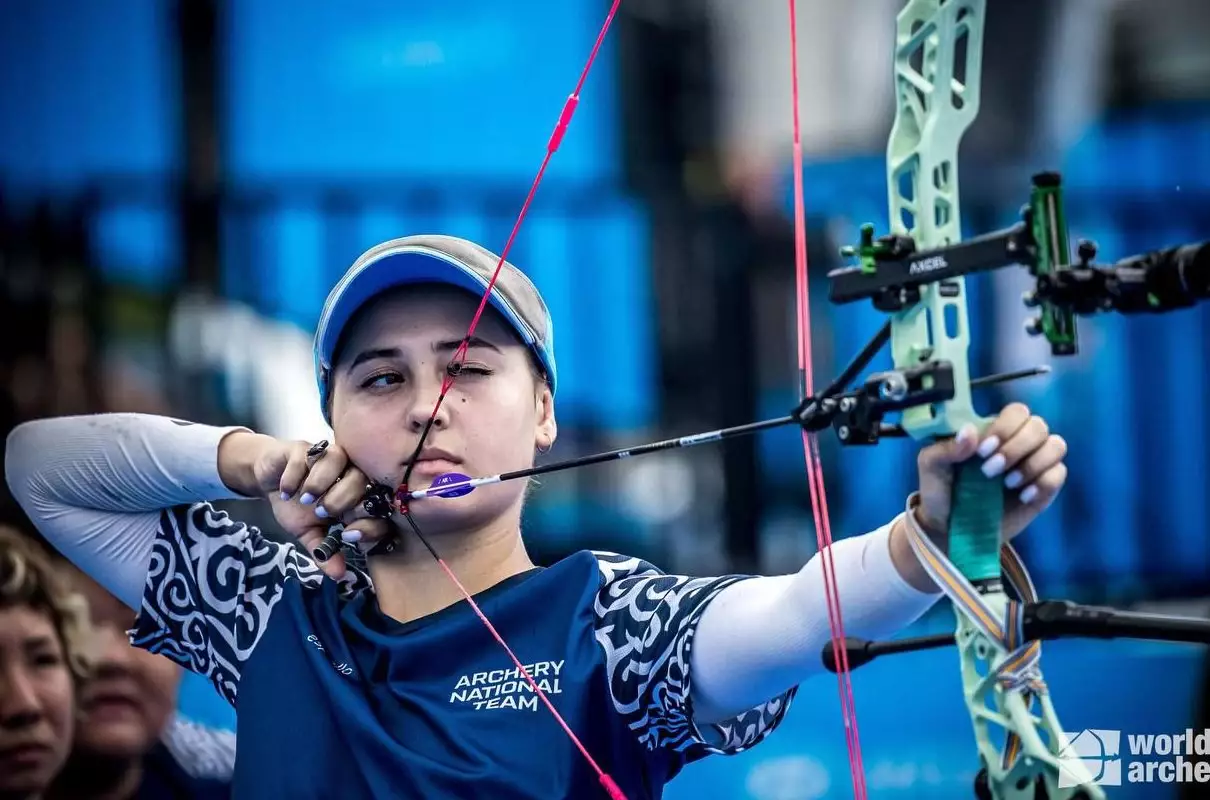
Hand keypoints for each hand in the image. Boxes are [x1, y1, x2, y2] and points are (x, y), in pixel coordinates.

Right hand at [251, 439, 389, 577]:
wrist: (269, 480)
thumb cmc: (295, 505)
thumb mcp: (309, 533)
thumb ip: (324, 551)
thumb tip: (338, 575)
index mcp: (355, 496)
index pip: (374, 505)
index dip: (368, 521)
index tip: (349, 537)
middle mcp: (345, 472)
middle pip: (359, 478)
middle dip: (342, 498)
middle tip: (322, 513)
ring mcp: (324, 457)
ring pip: (337, 458)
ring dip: (321, 482)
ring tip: (305, 499)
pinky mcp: (302, 448)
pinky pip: (306, 455)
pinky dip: (295, 475)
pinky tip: (286, 491)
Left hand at [914, 402, 1067, 542]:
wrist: (949, 529)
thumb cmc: (940, 490)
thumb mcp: (931, 466)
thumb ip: (945, 448)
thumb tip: (969, 433)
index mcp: (992, 431)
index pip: (1016, 412)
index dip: (1004, 428)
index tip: (982, 451)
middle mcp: (1017, 444)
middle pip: (1039, 426)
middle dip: (1016, 447)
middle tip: (989, 471)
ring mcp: (1033, 465)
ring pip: (1056, 445)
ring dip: (1033, 463)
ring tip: (1007, 484)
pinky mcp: (1043, 489)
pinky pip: (1059, 474)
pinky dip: (1043, 483)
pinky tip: (1022, 496)